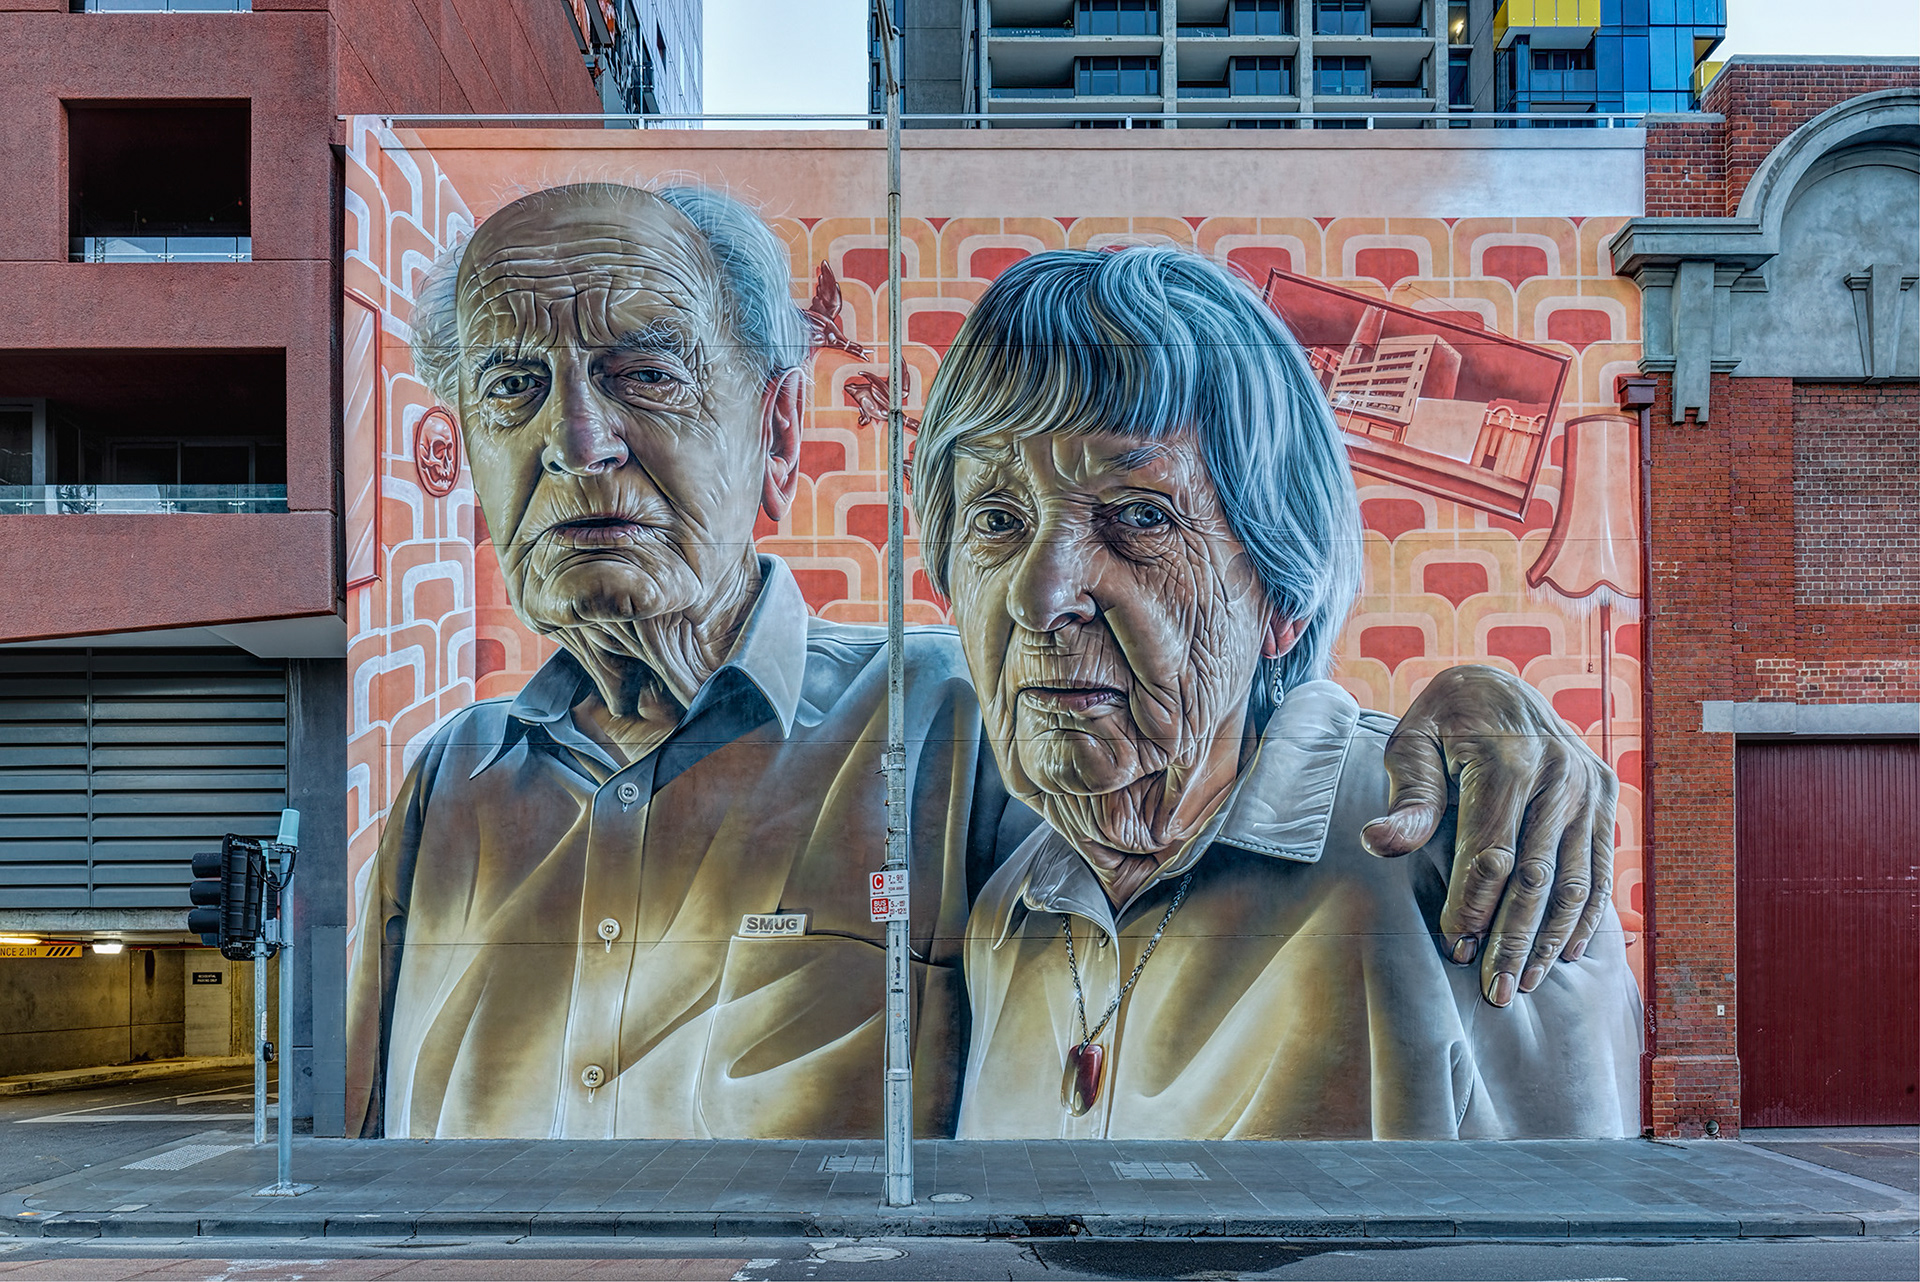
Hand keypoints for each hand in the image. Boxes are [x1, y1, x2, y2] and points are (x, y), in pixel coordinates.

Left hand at [1361, 664, 1617, 1007]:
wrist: (1500, 687)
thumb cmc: (1443, 725)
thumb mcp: (1410, 748)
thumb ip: (1406, 801)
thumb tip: (1377, 843)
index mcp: (1507, 760)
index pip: (1490, 854)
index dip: (1472, 907)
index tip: (1455, 948)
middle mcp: (1559, 773)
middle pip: (1536, 877)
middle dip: (1512, 938)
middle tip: (1495, 990)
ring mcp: (1589, 786)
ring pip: (1574, 882)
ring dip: (1549, 939)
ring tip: (1524, 982)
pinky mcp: (1605, 796)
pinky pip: (1599, 869)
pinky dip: (1584, 916)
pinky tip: (1562, 952)